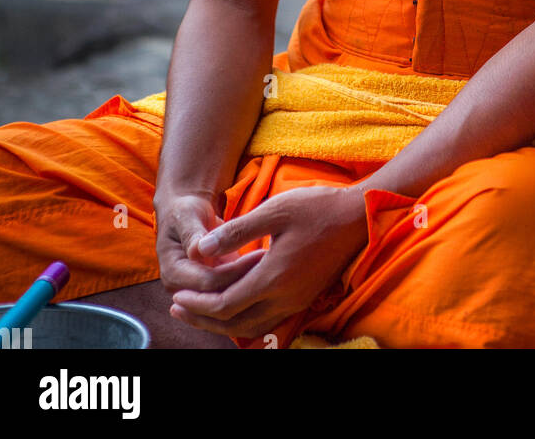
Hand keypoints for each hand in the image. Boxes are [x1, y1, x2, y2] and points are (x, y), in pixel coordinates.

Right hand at [155, 192, 266, 302]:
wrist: (187, 216)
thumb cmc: (186, 211)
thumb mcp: (187, 215)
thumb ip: (193, 234)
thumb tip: (198, 250)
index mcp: (172, 273)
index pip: (207, 283)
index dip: (234, 271)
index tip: (260, 256)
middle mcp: (182, 290)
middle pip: (220, 296)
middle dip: (247, 280)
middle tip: (274, 262)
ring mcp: (197, 293)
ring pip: (229, 299)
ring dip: (253, 284)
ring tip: (277, 264)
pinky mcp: (213, 290)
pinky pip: (234, 293)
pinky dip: (252, 283)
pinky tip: (272, 269)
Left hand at [168, 183, 368, 340]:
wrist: (358, 217)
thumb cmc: (317, 207)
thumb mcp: (274, 210)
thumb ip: (236, 231)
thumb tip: (201, 249)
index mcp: (274, 277)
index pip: (226, 304)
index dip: (198, 304)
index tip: (176, 296)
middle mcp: (285, 297)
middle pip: (234, 324)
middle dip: (202, 319)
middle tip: (177, 309)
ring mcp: (296, 300)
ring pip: (251, 327)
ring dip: (221, 322)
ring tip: (199, 311)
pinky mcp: (303, 297)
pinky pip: (267, 320)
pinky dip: (243, 318)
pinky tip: (233, 304)